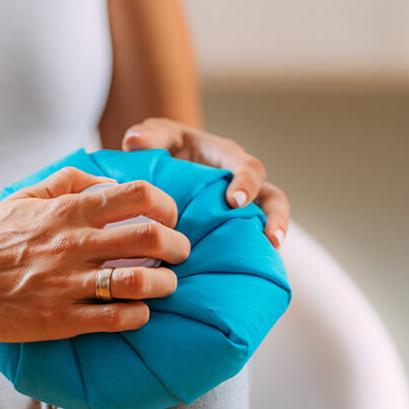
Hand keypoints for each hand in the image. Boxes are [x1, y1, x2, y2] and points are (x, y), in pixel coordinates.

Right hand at [0, 167, 191, 342]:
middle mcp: (72, 243)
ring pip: (140, 281)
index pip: (137, 195)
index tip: (169, 218)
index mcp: (66, 210)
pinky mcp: (59, 319)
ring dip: (164, 284)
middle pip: (150, 237)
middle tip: (178, 255)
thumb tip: (108, 178)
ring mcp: (67, 283)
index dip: (166, 206)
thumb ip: (67, 181)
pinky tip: (139, 313)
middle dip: (177, 246)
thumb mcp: (22, 196)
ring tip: (165, 286)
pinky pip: (116, 318)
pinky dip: (139, 315)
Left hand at [121, 117, 289, 248]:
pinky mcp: (232, 224)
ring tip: (271, 256)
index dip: (244, 182)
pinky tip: (244, 273)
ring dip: (274, 236)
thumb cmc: (163, 144)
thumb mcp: (157, 136)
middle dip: (274, 215)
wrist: (163, 161)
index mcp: (224, 156)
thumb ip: (150, 136)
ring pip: (269, 218)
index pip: (245, 166)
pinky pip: (249, 238)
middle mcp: (240, 181)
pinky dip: (252, 252)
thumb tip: (134, 141)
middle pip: (271, 196)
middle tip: (269, 237)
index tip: (234, 201)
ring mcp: (241, 204)